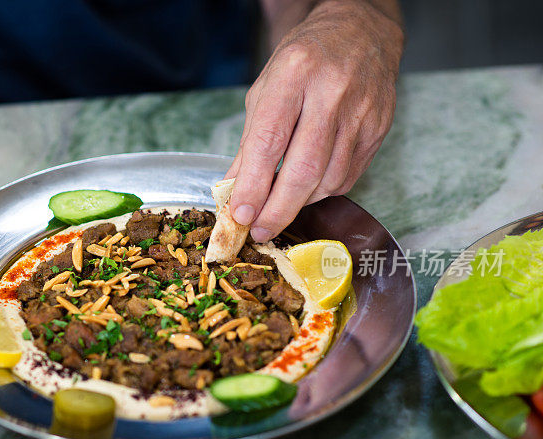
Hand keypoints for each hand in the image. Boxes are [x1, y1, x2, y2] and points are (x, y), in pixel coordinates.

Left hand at [226, 0, 403, 241]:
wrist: (360, 32)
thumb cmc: (304, 61)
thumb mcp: (266, 90)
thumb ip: (250, 142)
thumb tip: (234, 191)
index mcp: (294, 75)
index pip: (269, 141)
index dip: (254, 185)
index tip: (241, 214)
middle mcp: (331, 92)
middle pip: (304, 168)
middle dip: (279, 209)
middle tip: (261, 230)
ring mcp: (361, 111)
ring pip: (329, 178)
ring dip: (300, 202)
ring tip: (281, 205)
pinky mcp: (379, 128)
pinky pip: (348, 176)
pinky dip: (323, 191)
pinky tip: (308, 188)